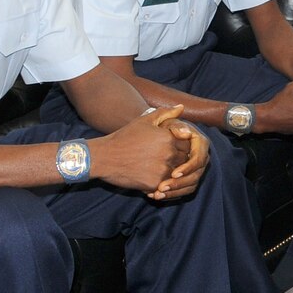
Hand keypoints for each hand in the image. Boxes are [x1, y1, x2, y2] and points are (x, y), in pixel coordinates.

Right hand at [92, 106, 207, 198]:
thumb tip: (181, 107)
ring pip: (178, 174)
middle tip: (165, 161)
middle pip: (185, 160)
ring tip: (158, 169)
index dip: (181, 146)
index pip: (188, 144)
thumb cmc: (124, 137)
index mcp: (168, 138)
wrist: (104, 157)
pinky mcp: (154, 184)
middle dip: (180, 161)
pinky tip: (151, 178)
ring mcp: (162, 170)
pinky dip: (162, 184)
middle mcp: (168, 154)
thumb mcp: (144, 121)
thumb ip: (165, 113)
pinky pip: (166, 186)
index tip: (171, 148)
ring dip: (173, 173)